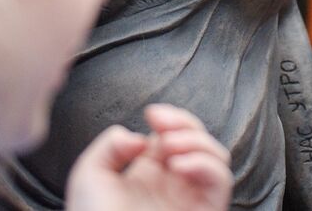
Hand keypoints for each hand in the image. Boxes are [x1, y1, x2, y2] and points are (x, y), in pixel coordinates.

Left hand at [65, 104, 231, 210]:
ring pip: (218, 156)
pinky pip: (222, 180)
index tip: (152, 114)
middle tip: (164, 127)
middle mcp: (175, 183)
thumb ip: (109, 146)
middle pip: (199, 140)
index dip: (170, 118)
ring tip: (170, 147)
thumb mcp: (89, 175)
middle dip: (185, 124)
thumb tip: (139, 136)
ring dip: (197, 142)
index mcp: (151, 173)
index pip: (174, 134)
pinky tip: (179, 165)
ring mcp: (190, 197)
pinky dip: (206, 164)